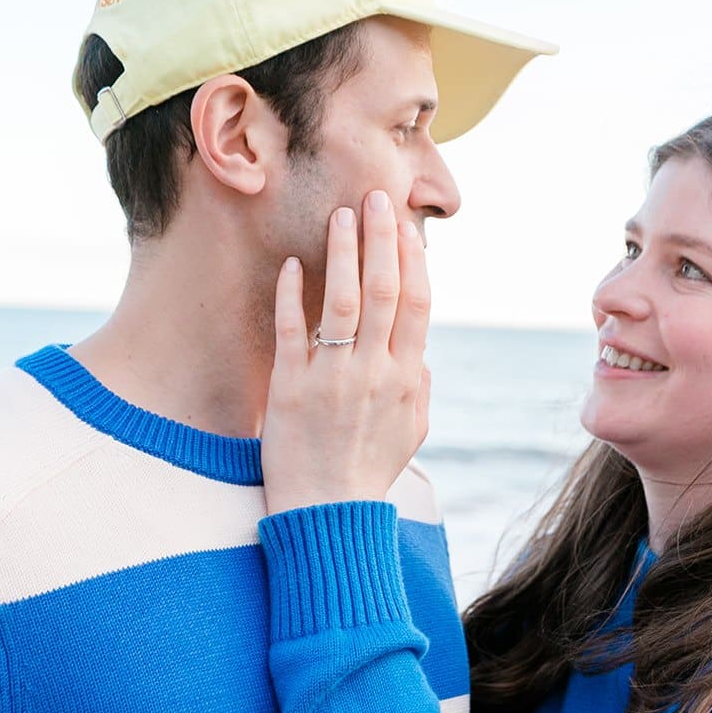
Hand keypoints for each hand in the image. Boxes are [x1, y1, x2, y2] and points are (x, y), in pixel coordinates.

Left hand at [261, 191, 431, 515]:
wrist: (328, 515)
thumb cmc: (368, 473)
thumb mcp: (412, 432)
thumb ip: (419, 387)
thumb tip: (421, 351)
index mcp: (407, 379)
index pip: (416, 304)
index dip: (413, 260)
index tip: (407, 226)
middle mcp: (374, 372)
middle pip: (383, 291)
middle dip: (382, 239)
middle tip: (375, 196)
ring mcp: (332, 378)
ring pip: (341, 301)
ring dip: (342, 253)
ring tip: (340, 215)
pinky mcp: (290, 388)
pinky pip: (292, 332)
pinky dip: (292, 295)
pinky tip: (291, 264)